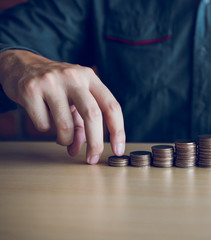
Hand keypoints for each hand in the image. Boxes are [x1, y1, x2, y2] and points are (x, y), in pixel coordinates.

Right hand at [0, 50, 125, 163]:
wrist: (20, 64)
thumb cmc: (56, 86)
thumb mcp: (74, 97)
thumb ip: (82, 123)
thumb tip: (80, 150)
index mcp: (90, 77)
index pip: (111, 106)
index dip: (118, 131)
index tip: (118, 150)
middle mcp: (73, 77)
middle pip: (92, 114)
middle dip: (95, 142)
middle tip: (92, 158)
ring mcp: (51, 82)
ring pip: (65, 125)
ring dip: (65, 140)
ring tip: (62, 136)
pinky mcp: (30, 90)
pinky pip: (43, 125)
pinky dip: (45, 129)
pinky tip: (41, 116)